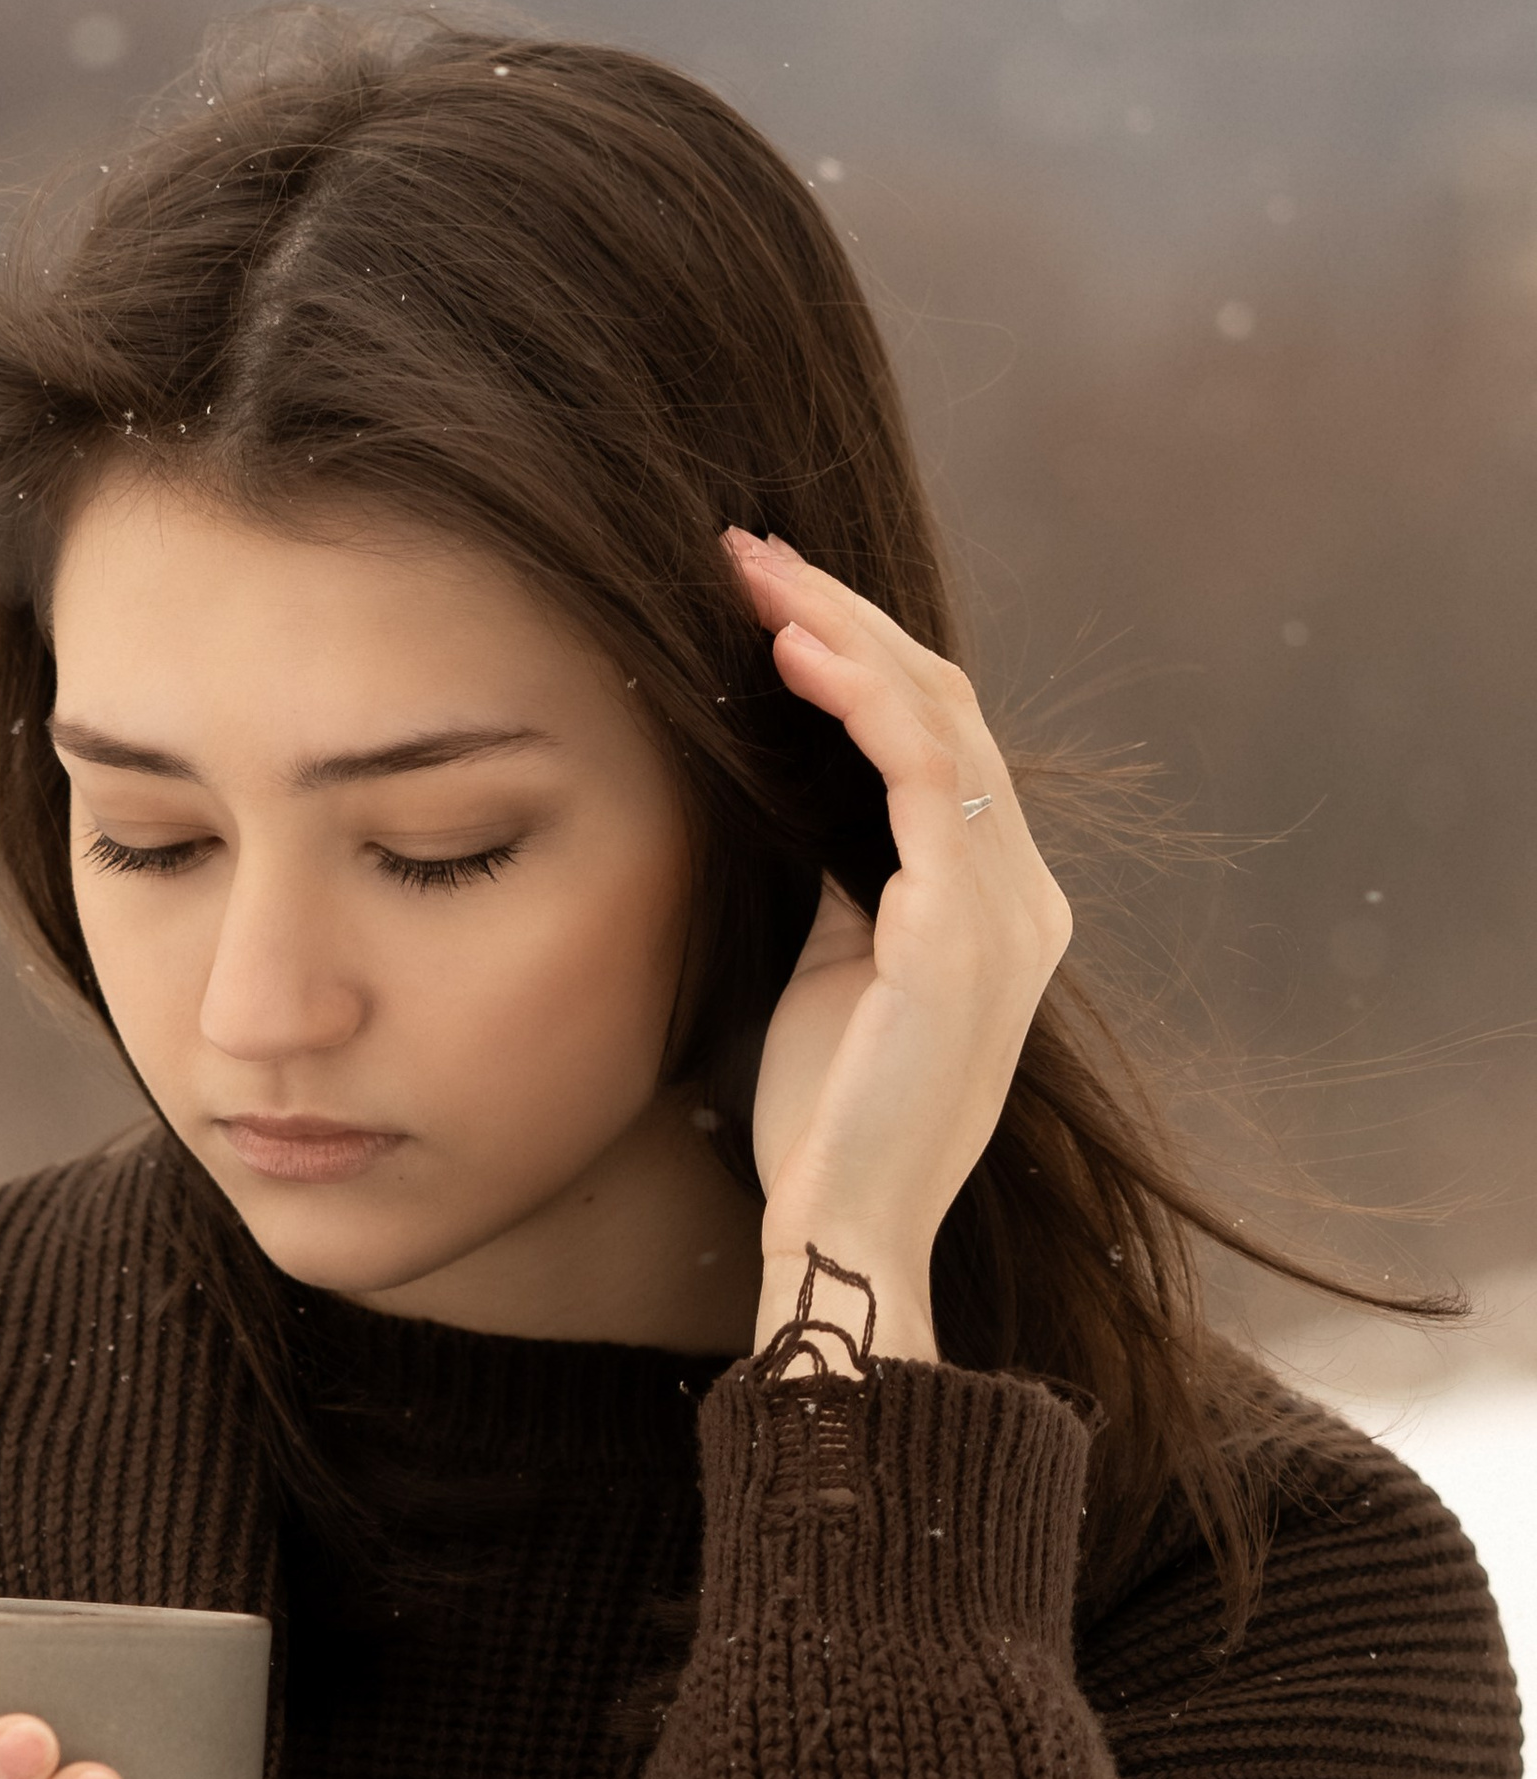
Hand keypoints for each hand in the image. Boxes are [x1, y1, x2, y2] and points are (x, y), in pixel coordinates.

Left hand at [725, 531, 1072, 1367]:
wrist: (845, 1227)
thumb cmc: (826, 1119)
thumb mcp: (835, 970)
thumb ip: (845, 879)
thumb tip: (803, 791)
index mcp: (1002, 907)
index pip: (944, 741)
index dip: (863, 655)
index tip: (772, 601)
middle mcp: (1025, 899)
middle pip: (949, 706)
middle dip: (848, 617)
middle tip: (754, 551)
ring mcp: (1004, 914)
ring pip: (940, 720)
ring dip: (845, 635)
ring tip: (760, 580)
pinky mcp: (962, 935)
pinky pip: (924, 779)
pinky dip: (861, 704)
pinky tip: (796, 658)